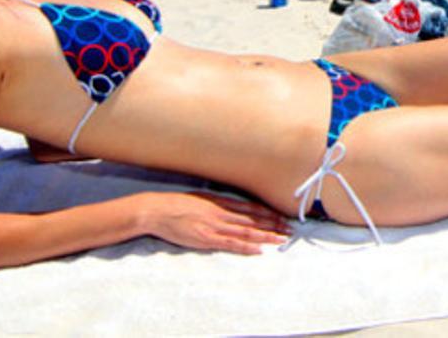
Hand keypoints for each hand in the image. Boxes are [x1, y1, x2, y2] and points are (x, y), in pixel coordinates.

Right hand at [142, 192, 289, 254]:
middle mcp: (222, 213)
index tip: (282, 218)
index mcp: (221, 202)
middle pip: (253, 220)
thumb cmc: (176, 204)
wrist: (157, 210)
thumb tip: (232, 206)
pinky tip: (259, 249)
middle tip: (289, 230)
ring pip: (246, 231)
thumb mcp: (201, 198)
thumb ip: (217, 203)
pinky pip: (230, 243)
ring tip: (281, 239)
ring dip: (265, 236)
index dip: (268, 214)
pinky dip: (246, 246)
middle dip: (273, 225)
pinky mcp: (206, 238)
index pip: (251, 209)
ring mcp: (215, 226)